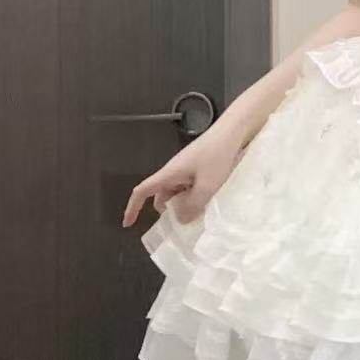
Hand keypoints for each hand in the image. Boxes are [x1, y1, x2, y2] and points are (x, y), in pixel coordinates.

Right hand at [122, 126, 243, 227]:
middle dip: (169, 212)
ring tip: (203, 214)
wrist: (232, 134)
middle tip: (187, 225)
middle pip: (162, 197)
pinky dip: (193, 198)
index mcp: (169, 174)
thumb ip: (193, 205)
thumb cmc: (217, 156)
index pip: (142, 191)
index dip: (132, 208)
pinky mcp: (197, 169)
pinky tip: (209, 202)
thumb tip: (180, 220)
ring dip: (184, 206)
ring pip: (177, 194)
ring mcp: (185, 171)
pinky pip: (188, 188)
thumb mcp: (206, 186)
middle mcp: (173, 172)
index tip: (128, 224)